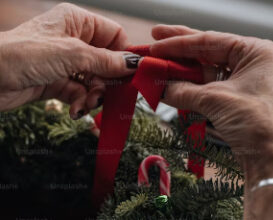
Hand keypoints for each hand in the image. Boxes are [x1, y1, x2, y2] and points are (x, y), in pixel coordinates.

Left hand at [0, 3, 136, 117]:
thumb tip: (134, 63)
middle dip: (107, 81)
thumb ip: (105, 60)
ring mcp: (66, 63)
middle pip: (106, 62)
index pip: (114, 35)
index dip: (124, 54)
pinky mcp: (58, 82)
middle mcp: (74, 41)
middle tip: (105, 94)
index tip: (131, 73)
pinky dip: (80, 103)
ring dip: (94, 96)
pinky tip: (75, 111)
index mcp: (77, 22)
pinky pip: (80, 93)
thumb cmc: (22, 55)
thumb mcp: (70, 54)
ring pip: (95, 81)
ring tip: (86, 105)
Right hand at [151, 25, 272, 218]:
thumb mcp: (216, 100)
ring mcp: (242, 81)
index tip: (156, 43)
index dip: (179, 42)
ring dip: (181, 72)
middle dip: (179, 51)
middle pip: (206, 53)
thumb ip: (183, 90)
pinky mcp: (235, 99)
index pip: (209, 41)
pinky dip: (188, 88)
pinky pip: (207, 88)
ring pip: (205, 71)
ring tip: (158, 66)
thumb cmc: (259, 124)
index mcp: (254, 52)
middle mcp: (249, 63)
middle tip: (154, 44)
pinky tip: (171, 84)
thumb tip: (159, 86)